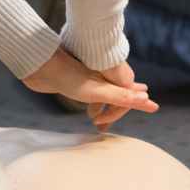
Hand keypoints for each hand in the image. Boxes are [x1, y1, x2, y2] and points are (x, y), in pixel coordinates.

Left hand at [21, 48, 158, 129]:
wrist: (40, 64)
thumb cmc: (69, 76)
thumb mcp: (98, 91)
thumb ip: (123, 97)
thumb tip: (150, 102)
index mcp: (117, 77)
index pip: (126, 100)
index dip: (115, 114)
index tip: (101, 125)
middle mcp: (109, 76)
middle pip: (119, 96)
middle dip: (115, 110)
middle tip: (106, 124)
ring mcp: (94, 77)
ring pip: (106, 94)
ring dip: (104, 106)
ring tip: (99, 118)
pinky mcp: (80, 79)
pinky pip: (93, 92)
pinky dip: (94, 101)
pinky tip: (90, 104)